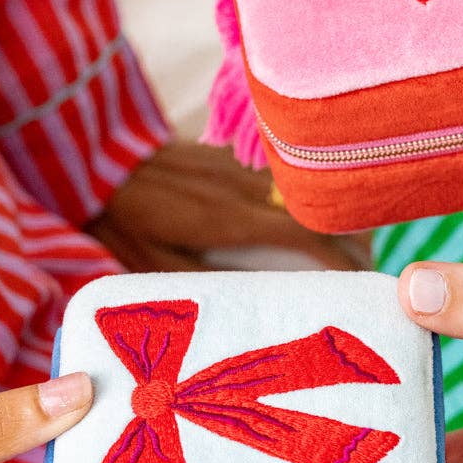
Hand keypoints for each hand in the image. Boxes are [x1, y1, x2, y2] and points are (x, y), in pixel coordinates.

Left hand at [87, 140, 368, 270]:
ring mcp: (238, 167)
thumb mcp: (152, 265)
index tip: (363, 281)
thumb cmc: (119, 219)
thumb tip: (244, 306)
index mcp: (229, 219)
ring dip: (331, 211)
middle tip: (371, 263)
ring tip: (354, 237)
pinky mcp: (228, 156)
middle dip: (351, 234)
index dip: (341, 259)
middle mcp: (243, 188)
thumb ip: (201, 283)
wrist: (92, 158)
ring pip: (304, 188)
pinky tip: (313, 206)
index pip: (305, 236)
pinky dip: (304, 193)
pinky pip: (279, 174)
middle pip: (318, 208)